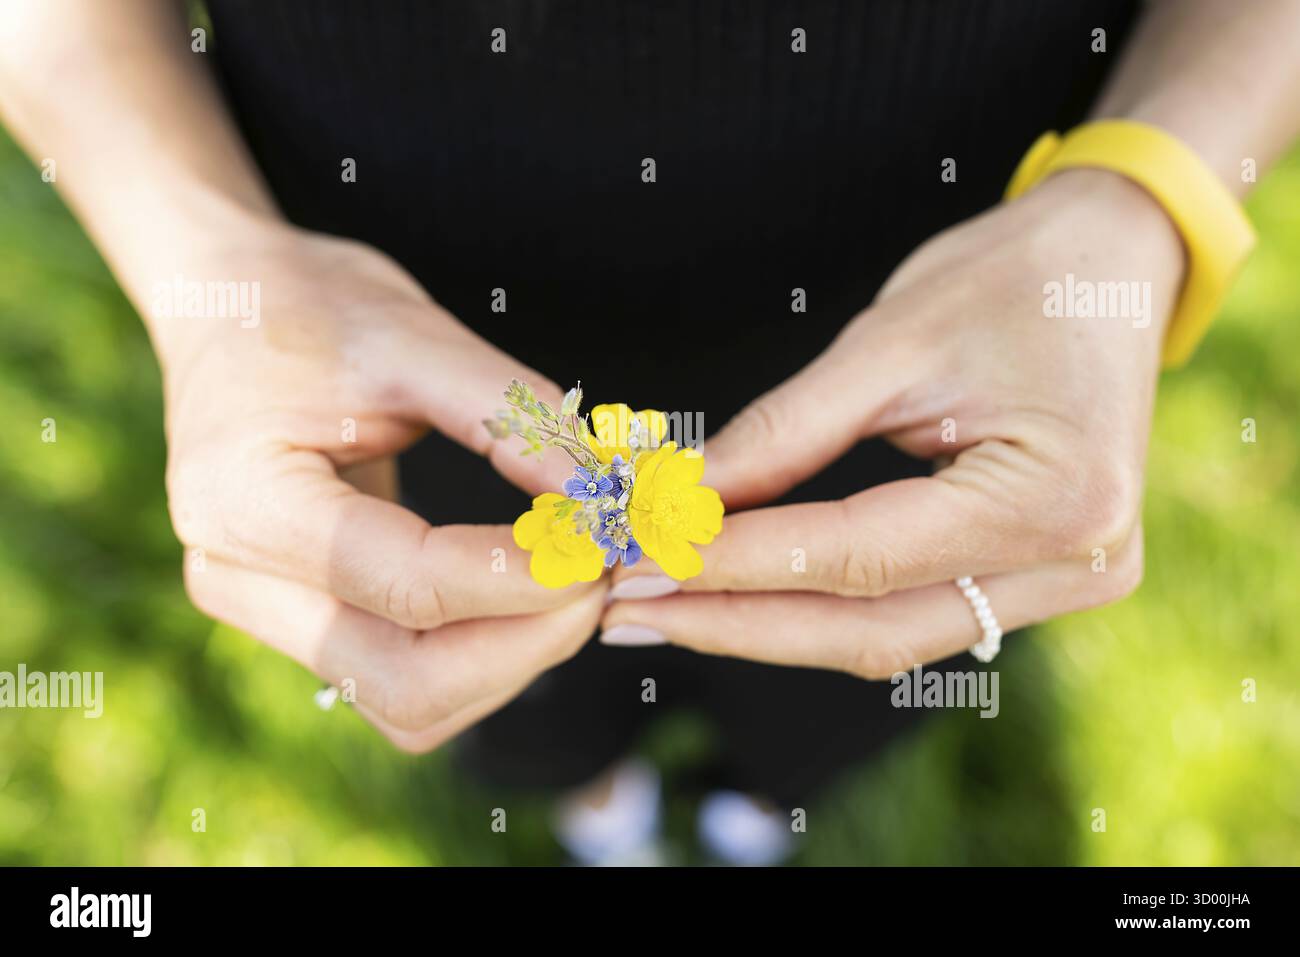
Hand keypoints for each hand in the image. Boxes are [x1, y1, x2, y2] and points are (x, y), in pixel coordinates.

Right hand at [165, 223, 602, 750]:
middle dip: (528, 642)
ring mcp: (263, 612)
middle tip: (602, 573)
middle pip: (407, 682)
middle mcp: (237, 579)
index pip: (411, 583)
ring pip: (411, 704)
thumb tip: (606, 501)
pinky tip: (529, 596)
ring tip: (575, 579)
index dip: (526, 573)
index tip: (605, 539)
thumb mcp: (416, 337)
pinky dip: (483, 659)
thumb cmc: (314, 306)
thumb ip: (514, 421)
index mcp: (245, 500)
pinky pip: (404, 685)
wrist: (234, 307)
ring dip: (513, 660)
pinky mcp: (303, 623)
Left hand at [603, 169, 1184, 676]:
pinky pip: (911, 612)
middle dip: (739, 621)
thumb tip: (682, 502)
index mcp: (1052, 499)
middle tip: (629, 609)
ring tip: (664, 607)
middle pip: (870, 629)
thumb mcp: (888, 341)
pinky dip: (821, 607)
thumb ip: (784, 435)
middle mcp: (1073, 565)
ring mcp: (1065, 584)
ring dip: (770, 626)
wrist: (1115, 260)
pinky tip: (741, 597)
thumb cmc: (1013, 276)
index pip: (856, 557)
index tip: (641, 557)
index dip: (737, 563)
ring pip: (885, 636)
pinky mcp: (1040, 579)